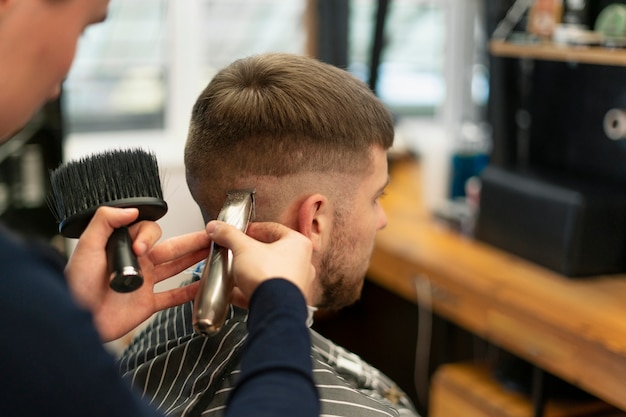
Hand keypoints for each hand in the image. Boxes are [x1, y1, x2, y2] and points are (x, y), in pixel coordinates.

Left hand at [65, 207, 210, 340]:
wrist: (77, 319)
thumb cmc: (75, 285)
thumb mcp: (86, 247)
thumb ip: (105, 222)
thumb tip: (131, 210)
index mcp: (125, 248)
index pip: (148, 233)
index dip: (149, 237)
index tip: (140, 249)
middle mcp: (138, 263)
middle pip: (172, 248)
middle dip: (192, 241)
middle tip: (210, 235)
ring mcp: (145, 284)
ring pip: (176, 268)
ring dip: (195, 260)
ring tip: (213, 253)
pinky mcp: (148, 304)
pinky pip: (173, 296)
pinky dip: (190, 292)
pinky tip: (203, 285)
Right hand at [206, 220, 315, 306]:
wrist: (274, 311)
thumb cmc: (270, 277)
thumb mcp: (243, 249)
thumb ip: (229, 235)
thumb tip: (218, 228)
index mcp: (297, 244)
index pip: (273, 229)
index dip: (253, 229)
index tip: (239, 233)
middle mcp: (301, 264)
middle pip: (269, 253)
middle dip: (249, 253)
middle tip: (235, 252)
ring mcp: (294, 284)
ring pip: (266, 273)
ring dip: (248, 273)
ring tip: (233, 272)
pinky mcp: (285, 301)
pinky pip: (264, 292)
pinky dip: (249, 291)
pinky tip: (233, 293)